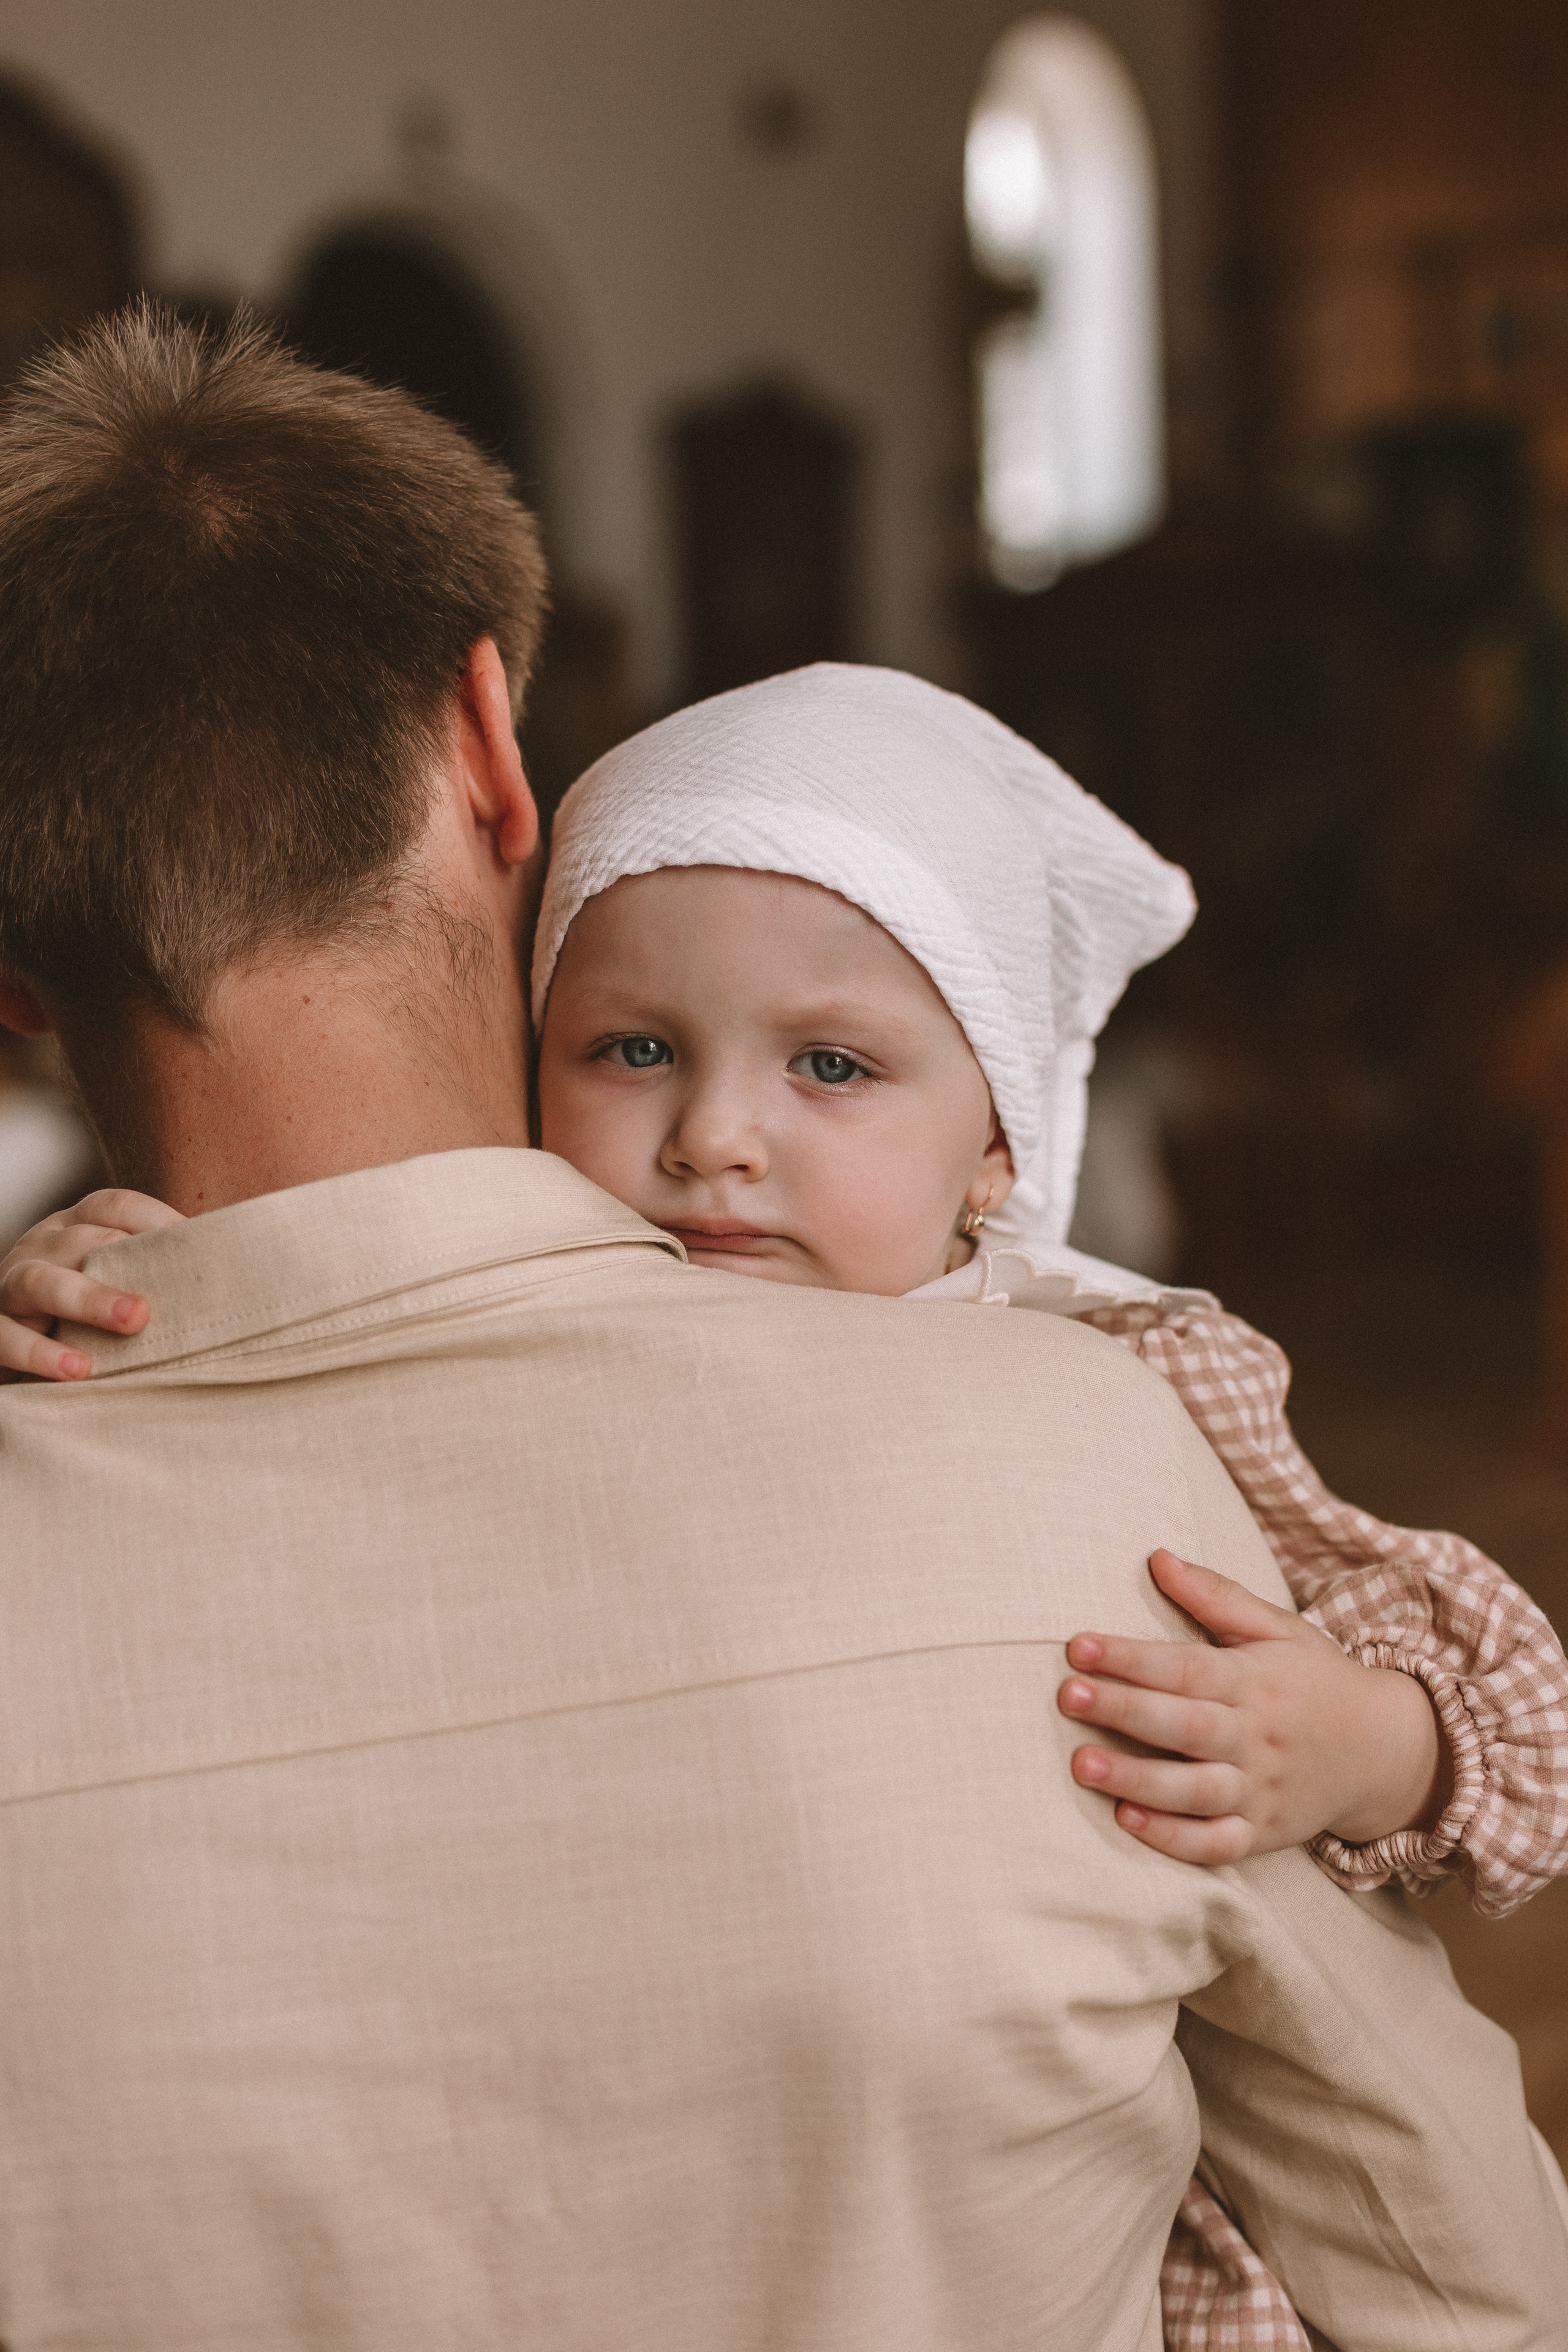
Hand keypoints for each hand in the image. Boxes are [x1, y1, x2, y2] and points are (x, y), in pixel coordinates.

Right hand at [0, 1189, 181, 1381]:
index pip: (113, 1206)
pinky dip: (41, 1354)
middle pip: (81, 1241)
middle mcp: (41, 1247)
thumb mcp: (116, 1282)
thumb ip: (157, 1273)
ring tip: (133, 1321)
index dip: (155, 1218)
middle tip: (168, 1293)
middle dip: (126, 1263)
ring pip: (42, 1281)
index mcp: (76, 1227)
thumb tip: (234, 1267)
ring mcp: (11, 1285)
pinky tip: (79, 1370)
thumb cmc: (86, 1317)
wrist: (22, 1351)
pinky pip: (7, 1337)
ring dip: (89, 1300)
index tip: (199, 1241)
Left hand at [1058, 1549, 1448, 1863]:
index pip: (1187, 1668)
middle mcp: (1258, 1738)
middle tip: (1068, 1697)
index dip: (1131, 1658)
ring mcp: (1262, 1791)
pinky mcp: (1263, 1834)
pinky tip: (1128, 1820)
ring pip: (1195, 1791)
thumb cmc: (1315, 1680)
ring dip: (1138, 1780)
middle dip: (1125, 1711)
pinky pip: (1216, 1845)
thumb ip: (1216, 1595)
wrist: (1386, 1751)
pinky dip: (1174, 1839)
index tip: (1077, 1646)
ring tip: (1081, 1764)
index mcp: (1256, 1681)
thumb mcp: (1278, 1627)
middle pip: (1185, 1725)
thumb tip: (1157, 1557)